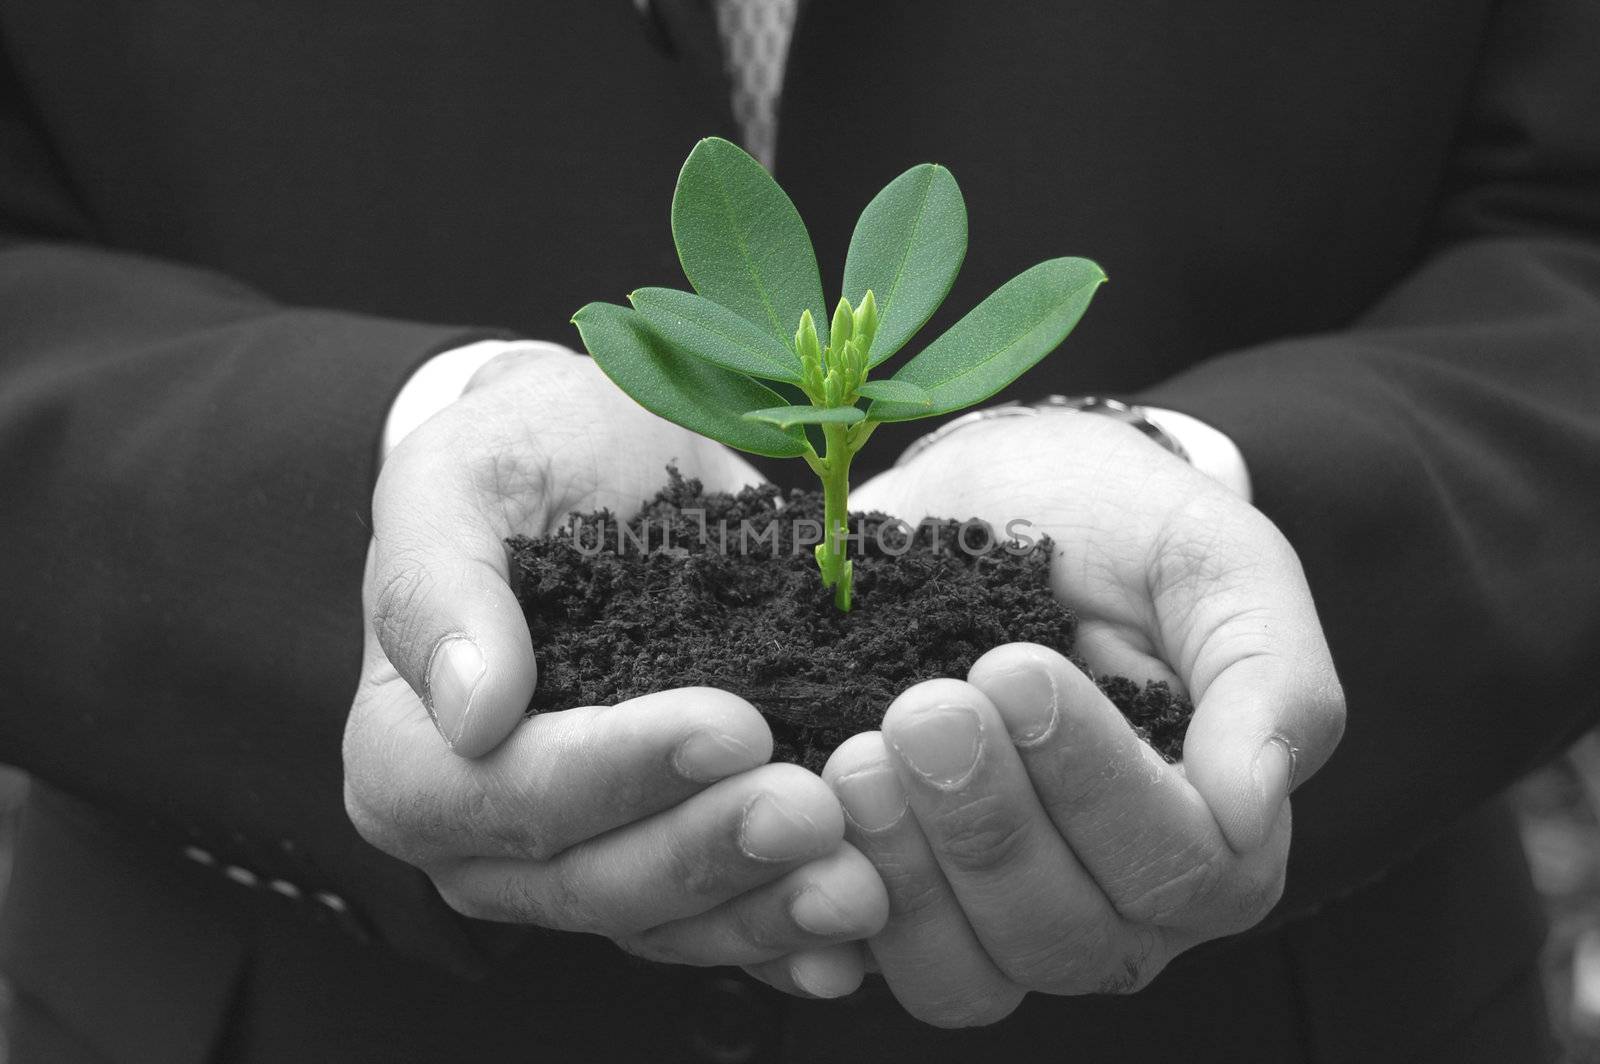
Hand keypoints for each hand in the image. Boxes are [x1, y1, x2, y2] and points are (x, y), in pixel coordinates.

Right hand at [344, 346, 886, 990]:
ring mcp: (581, 861)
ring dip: (763, 910)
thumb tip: (471, 707)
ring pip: (664, 921)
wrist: (606, 466)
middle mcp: (486, 839)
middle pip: (593, 878)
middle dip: (710, 849)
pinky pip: (719, 927)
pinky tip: (856, 935)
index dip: (617, 773)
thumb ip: (435, 583)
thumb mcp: (455, 478)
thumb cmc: (521, 461)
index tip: (731, 726)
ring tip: (859, 881)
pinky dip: (785, 935)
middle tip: (814, 809)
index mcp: (411, 758)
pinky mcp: (665, 859)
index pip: (507, 794)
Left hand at [816, 411, 1343, 1025]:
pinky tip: (806, 824)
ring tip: (860, 757)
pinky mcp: (901, 899)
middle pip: (1066, 938)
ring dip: (908, 876)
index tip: (1015, 670)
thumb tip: (1256, 804)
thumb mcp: (1213, 561)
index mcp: (1212, 832)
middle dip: (989, 826)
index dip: (1095, 786)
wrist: (991, 493)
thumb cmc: (1118, 528)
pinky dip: (827, 909)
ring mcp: (999, 913)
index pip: (1180, 870)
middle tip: (925, 707)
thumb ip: (1267, 673)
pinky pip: (866, 958)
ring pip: (966, 980)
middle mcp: (1113, 901)